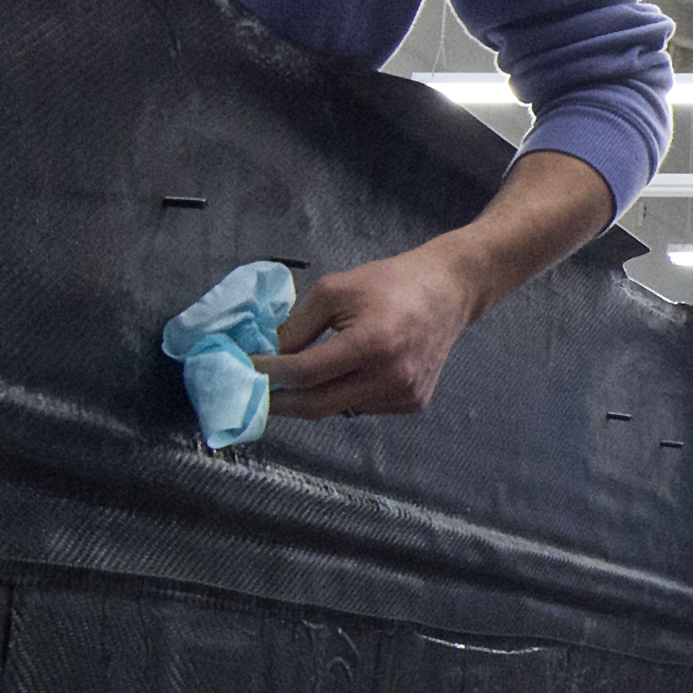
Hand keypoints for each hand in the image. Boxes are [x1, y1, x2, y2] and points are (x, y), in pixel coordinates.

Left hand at [265, 239, 486, 419]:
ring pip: (338, 409)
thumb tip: (266, 355)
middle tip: (253, 395)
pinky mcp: (412, 403)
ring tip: (297, 380)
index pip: (305, 372)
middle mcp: (391, 377)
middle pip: (317, 405)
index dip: (269, 373)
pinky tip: (347, 374)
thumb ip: (297, 326)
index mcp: (372, 344)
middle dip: (280, 401)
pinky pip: (361, 407)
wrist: (448, 291)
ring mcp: (404, 395)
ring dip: (312, 398)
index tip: (244, 369)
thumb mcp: (334, 290)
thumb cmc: (389, 283)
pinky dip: (343, 396)